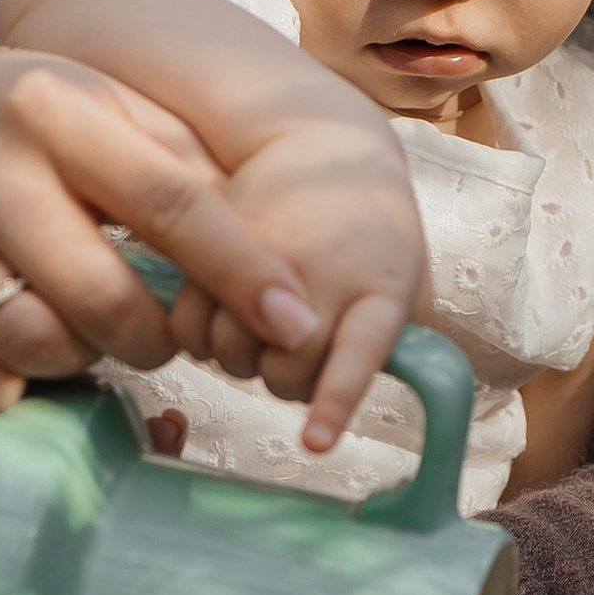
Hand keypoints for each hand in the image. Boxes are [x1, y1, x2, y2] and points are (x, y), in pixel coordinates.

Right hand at [0, 44, 318, 416]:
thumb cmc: (53, 122)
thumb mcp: (120, 111)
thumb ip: (193, 168)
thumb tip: (282, 257)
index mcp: (56, 111)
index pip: (169, 201)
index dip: (241, 269)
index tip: (298, 321)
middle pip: (98, 295)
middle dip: (154, 337)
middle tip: (165, 334)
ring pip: (30, 341)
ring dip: (83, 360)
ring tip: (94, 333)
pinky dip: (3, 387)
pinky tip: (29, 363)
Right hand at [192, 105, 428, 451]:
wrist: (319, 154)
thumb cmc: (368, 235)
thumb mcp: (402, 279)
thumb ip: (397, 338)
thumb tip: (392, 391)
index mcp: (380, 286)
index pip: (357, 353)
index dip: (334, 398)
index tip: (315, 440)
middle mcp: (319, 273)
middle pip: (285, 375)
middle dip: (285, 378)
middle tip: (293, 346)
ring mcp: (258, 261)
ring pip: (233, 357)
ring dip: (242, 357)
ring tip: (263, 320)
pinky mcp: (209, 249)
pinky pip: (190, 328)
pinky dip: (199, 337)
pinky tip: (222, 309)